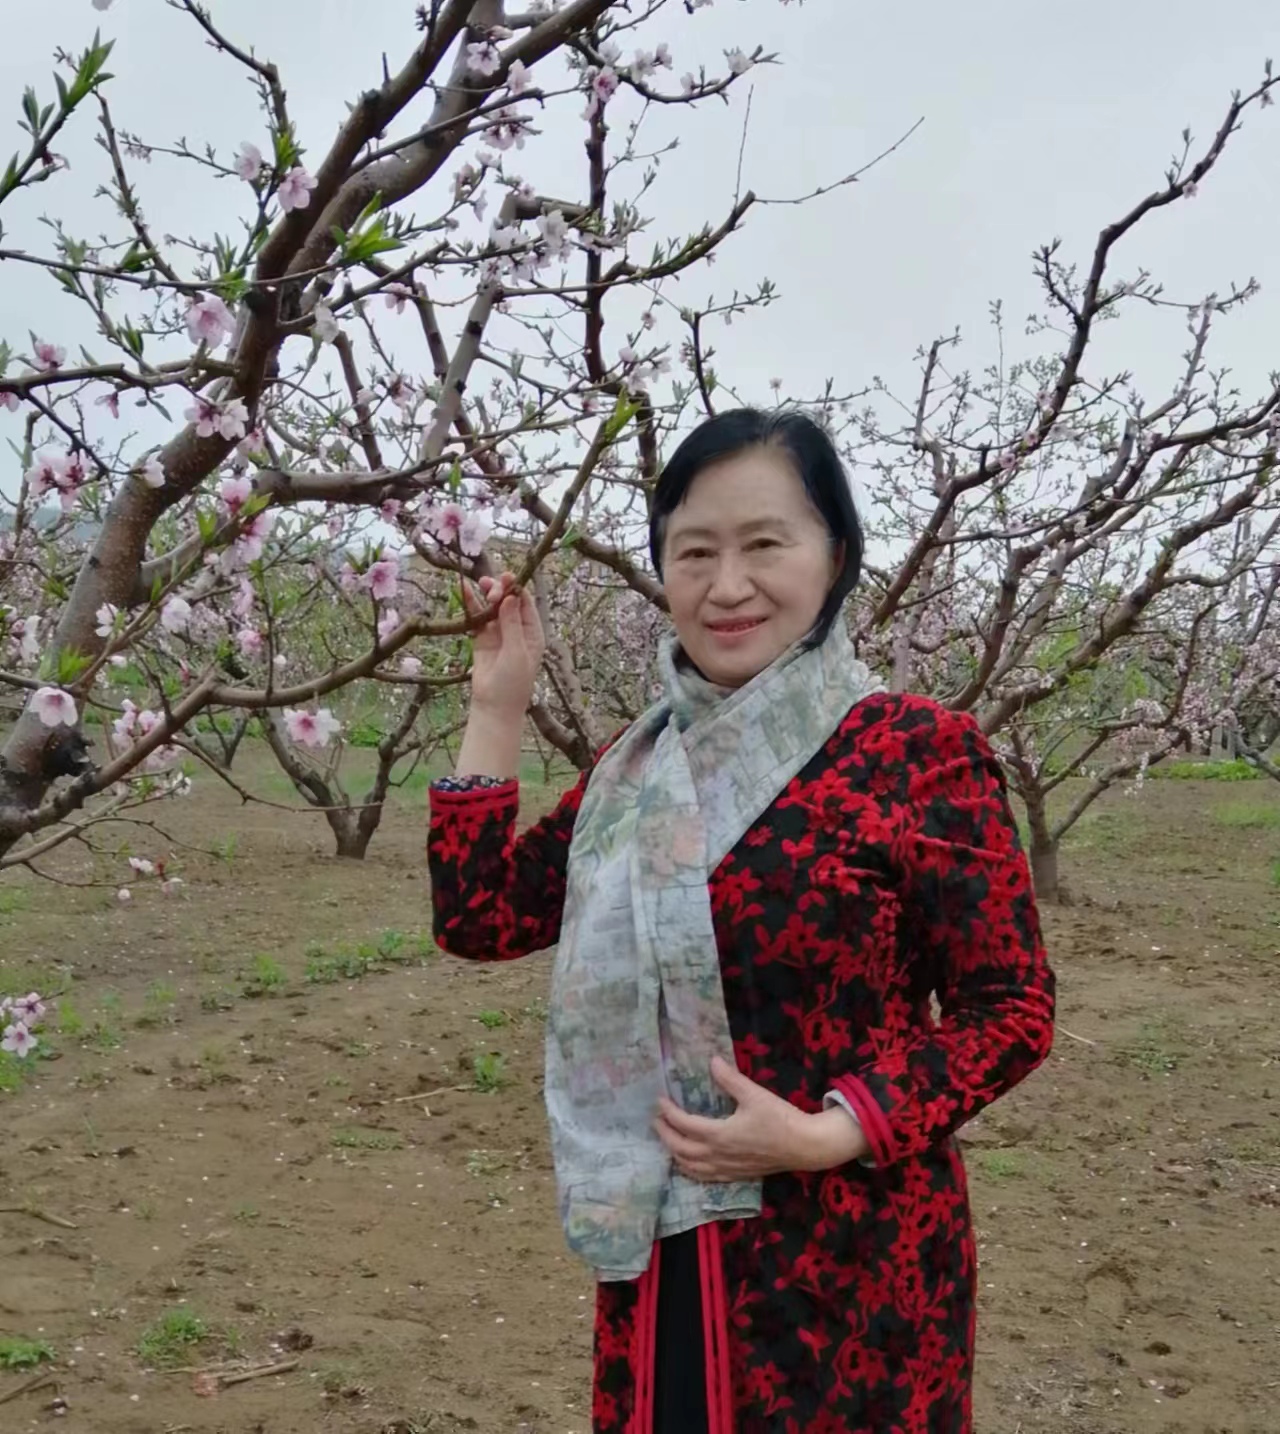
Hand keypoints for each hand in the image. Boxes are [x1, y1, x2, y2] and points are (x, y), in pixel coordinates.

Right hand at [465, 572, 544, 720]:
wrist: (494, 706)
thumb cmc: (513, 683)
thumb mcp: (517, 652)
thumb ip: (512, 624)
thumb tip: (510, 597)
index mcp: (532, 633)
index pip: (526, 604)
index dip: (516, 588)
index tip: (506, 577)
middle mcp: (517, 631)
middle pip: (508, 603)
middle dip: (500, 591)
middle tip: (490, 587)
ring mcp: (499, 634)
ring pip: (492, 608)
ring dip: (487, 595)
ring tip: (479, 583)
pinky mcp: (482, 640)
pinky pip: (477, 619)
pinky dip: (472, 606)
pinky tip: (465, 592)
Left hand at [654, 1056, 868, 1181]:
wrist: (804, 1147)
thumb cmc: (780, 1118)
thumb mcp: (754, 1094)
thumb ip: (730, 1079)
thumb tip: (712, 1061)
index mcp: (720, 1135)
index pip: (684, 1125)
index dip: (669, 1113)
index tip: (660, 1100)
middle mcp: (718, 1155)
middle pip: (681, 1149)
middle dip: (665, 1134)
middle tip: (656, 1119)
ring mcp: (726, 1169)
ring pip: (690, 1167)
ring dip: (674, 1153)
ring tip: (667, 1139)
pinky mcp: (736, 1176)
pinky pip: (705, 1177)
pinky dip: (690, 1170)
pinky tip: (689, 1163)